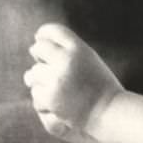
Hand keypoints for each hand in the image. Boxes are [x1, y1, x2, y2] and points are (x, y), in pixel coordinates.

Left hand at [24, 23, 121, 142]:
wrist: (109, 111)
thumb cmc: (99, 86)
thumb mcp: (87, 59)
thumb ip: (68, 50)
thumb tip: (38, 44)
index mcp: (78, 48)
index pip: (54, 31)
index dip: (43, 33)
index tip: (39, 37)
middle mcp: (66, 60)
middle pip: (38, 48)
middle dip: (37, 55)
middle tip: (41, 62)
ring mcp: (57, 78)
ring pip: (33, 73)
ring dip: (37, 80)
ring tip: (51, 86)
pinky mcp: (51, 97)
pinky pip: (35, 93)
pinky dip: (42, 99)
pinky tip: (54, 102)